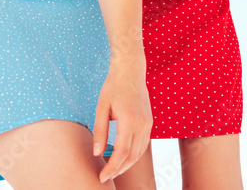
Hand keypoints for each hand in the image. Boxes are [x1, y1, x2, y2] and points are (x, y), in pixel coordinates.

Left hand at [92, 61, 151, 183]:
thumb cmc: (113, 86)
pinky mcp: (149, 122)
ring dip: (127, 164)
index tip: (102, 176)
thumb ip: (100, 130)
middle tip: (106, 176)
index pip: (122, 152)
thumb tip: (96, 152)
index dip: (112, 167)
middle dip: (119, 169)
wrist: (130, 70)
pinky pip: (143, 144)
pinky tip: (124, 158)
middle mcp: (142, 124)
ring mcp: (148, 123)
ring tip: (113, 170)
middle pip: (132, 156)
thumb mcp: (101, 107)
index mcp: (129, 119)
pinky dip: (134, 155)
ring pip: (140, 152)